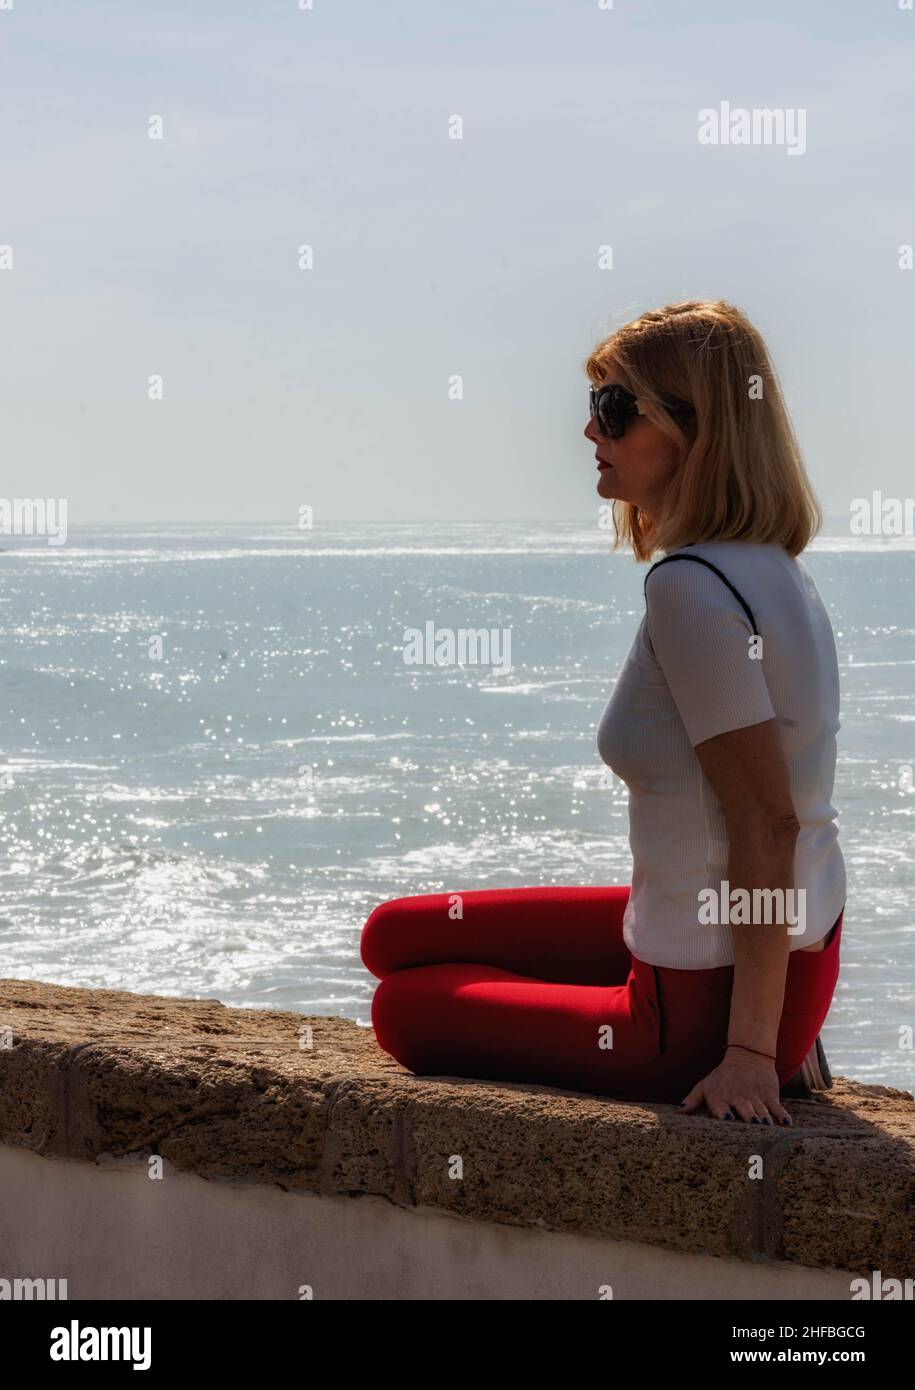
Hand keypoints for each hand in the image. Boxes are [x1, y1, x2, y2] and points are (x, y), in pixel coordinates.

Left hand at [679, 1049, 793, 1124]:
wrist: (747, 1056)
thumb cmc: (723, 1076)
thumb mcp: (705, 1084)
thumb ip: (693, 1098)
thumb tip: (680, 1111)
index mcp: (720, 1097)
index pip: (721, 1107)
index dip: (724, 1112)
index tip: (728, 1117)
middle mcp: (738, 1097)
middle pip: (744, 1110)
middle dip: (748, 1117)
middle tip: (753, 1125)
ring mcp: (755, 1096)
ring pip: (761, 1110)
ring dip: (764, 1118)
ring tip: (767, 1126)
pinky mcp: (770, 1094)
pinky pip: (777, 1107)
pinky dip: (782, 1115)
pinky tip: (786, 1123)